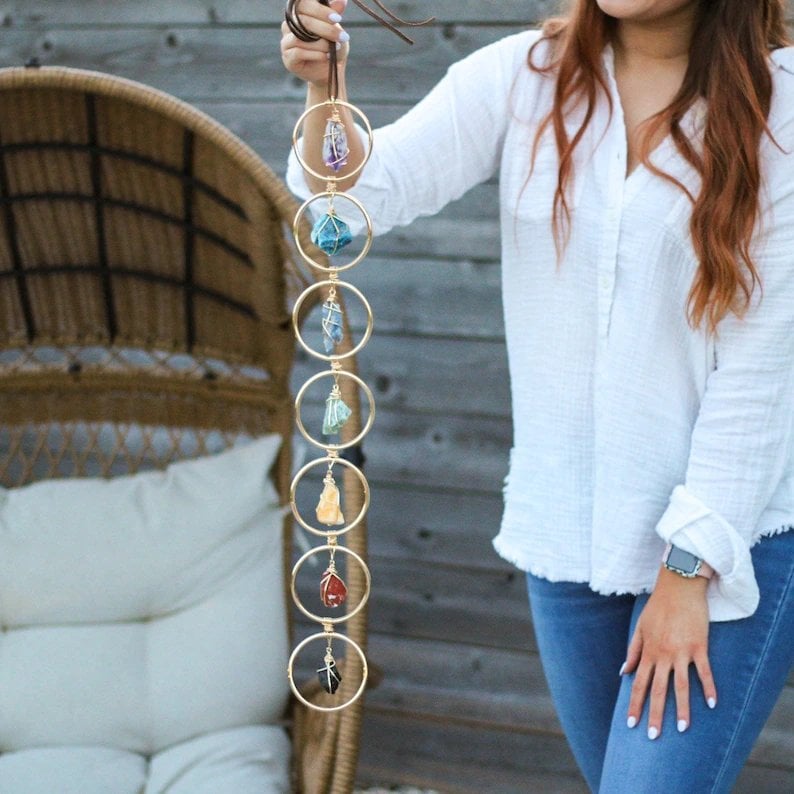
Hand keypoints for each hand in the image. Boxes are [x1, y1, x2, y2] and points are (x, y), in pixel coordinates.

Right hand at [281, 0, 350, 87]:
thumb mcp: (336, 29)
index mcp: (299, 13)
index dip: (320, 10)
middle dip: (326, 29)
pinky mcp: (288, 58)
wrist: (329, 71)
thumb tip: (342, 0)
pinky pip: (299, 52)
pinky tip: (327, 56)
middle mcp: (289, 25)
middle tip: (342, 37)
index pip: (304, 4)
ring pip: (301, 37)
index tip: (337, 19)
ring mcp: (286, 41)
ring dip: (322, 43)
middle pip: (303, 21)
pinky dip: (316, 54)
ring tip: (335, 48)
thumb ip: (335, 13)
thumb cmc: (331, 46)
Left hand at [622, 567, 716, 737]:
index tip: (632, 723)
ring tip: (683, 729)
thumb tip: (623, 672)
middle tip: (653, 736)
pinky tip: (712, 704)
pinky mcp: (699, 646)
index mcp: (648, 651)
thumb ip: (632, 651)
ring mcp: (682, 651)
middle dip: (655, 714)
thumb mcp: (640, 627)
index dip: (635, 704)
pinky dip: (709, 688)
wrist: (678, 586)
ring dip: (683, 709)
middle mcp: (663, 654)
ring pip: (681, 685)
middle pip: (658, 689)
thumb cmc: (658, 606)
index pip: (639, 683)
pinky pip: (704, 671)